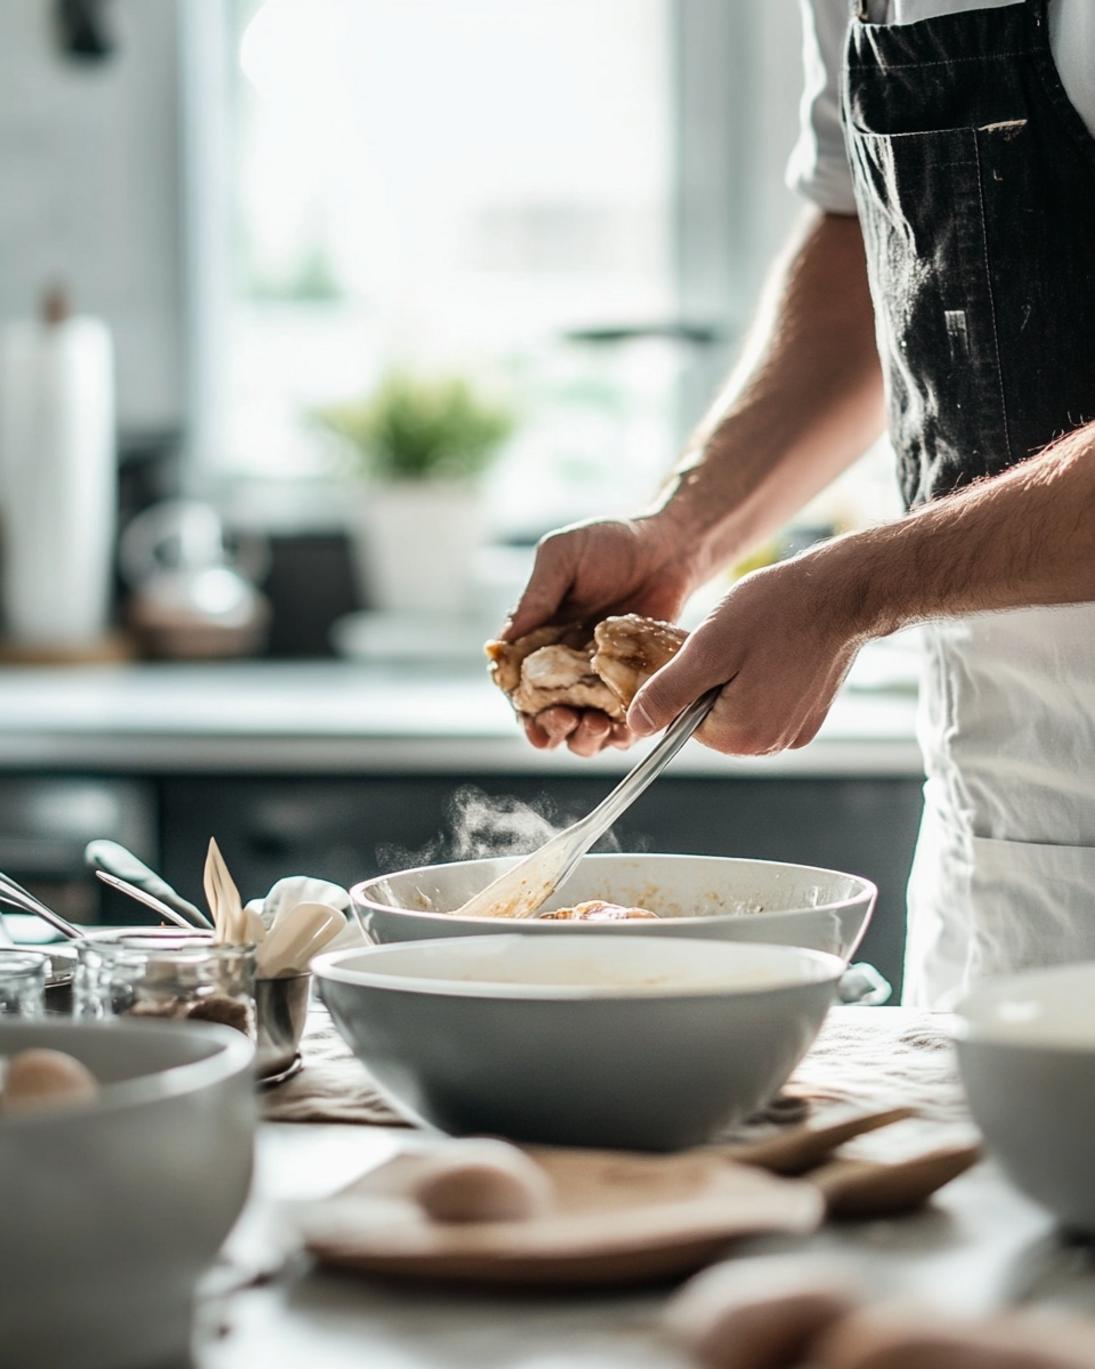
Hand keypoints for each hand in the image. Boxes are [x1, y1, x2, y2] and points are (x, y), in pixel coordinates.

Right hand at [502, 514, 698, 756]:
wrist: (669, 545)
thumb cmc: (611, 542)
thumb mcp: (562, 557)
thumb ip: (535, 598)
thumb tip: (503, 641)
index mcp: (539, 639)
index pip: (520, 687)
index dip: (523, 713)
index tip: (533, 725)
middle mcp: (566, 664)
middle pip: (549, 717)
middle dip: (553, 730)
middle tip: (566, 722)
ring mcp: (602, 677)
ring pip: (586, 728)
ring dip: (587, 738)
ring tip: (597, 727)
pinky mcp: (636, 682)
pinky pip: (626, 719)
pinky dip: (625, 731)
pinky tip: (627, 728)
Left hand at [626, 550, 865, 754]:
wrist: (841, 593)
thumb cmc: (776, 612)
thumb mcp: (706, 648)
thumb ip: (667, 693)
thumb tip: (637, 726)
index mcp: (741, 735)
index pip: (684, 722)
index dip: (686, 681)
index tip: (705, 650)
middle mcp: (771, 744)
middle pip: (713, 719)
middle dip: (713, 681)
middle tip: (731, 642)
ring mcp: (795, 731)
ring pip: (740, 709)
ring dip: (738, 678)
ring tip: (756, 642)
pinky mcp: (811, 715)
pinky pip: (769, 703)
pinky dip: (765, 678)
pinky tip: (776, 649)